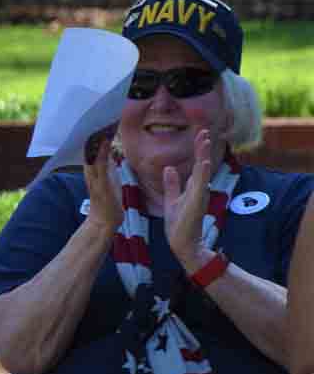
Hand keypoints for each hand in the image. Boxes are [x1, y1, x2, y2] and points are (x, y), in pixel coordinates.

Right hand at [82, 125, 122, 234]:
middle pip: (90, 146)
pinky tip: (105, 141)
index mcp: (92, 168)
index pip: (92, 146)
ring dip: (96, 137)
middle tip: (99, 113)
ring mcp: (94, 176)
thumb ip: (107, 163)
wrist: (104, 220)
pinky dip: (102, 152)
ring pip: (93, 152)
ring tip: (101, 121)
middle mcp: (90, 170)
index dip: (95, 131)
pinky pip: (100, 164)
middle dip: (94, 131)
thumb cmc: (108, 200)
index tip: (101, 115)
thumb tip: (110, 148)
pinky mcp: (101, 183)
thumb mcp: (108, 177)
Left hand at [164, 128, 214, 273]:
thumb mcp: (172, 199)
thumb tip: (168, 168)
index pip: (196, 163)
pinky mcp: (196, 203)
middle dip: (202, 147)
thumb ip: (171, 184)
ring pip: (202, 171)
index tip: (200, 133)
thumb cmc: (179, 224)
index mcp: (192, 187)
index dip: (198, 149)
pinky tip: (203, 163)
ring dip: (203, 155)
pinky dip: (202, 174)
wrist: (182, 243)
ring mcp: (198, 195)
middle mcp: (198, 189)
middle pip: (201, 164)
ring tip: (205, 139)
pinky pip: (200, 186)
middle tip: (205, 130)